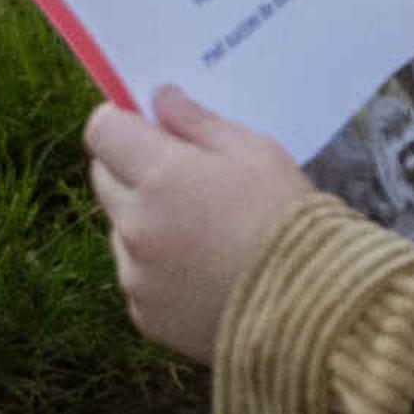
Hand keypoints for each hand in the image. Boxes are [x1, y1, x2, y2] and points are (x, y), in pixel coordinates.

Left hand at [86, 86, 314, 362]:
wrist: (312, 311)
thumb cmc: (288, 219)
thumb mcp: (255, 152)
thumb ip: (197, 121)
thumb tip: (159, 98)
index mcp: (160, 175)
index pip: (102, 131)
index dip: (120, 123)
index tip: (144, 127)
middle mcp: (136, 225)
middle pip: (103, 178)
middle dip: (130, 167)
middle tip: (180, 177)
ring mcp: (137, 275)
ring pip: (120, 229)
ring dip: (143, 220)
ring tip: (202, 233)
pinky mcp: (145, 316)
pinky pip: (136, 277)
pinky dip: (156, 269)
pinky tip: (203, 272)